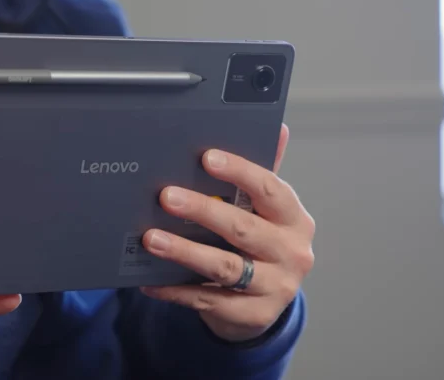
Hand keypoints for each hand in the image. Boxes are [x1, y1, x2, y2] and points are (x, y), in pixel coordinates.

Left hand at [140, 124, 314, 341]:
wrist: (265, 303)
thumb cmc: (261, 244)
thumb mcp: (267, 212)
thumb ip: (264, 174)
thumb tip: (277, 128)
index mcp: (294, 219)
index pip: (269, 190)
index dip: (239, 171)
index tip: (206, 157)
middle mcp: (291, 253)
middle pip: (242, 229)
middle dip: (202, 210)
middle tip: (166, 197)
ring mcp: (274, 287)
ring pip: (224, 267)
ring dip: (184, 251)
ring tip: (151, 238)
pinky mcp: (252, 315)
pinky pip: (206, 299)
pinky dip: (175, 289)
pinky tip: (149, 280)